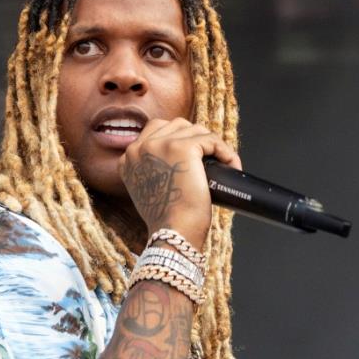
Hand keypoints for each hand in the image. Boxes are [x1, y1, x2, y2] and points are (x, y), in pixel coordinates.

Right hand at [118, 118, 240, 249]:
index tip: (194, 158)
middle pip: (176, 124)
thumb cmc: (166, 220)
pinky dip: (225, 152)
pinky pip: (211, 139)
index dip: (179, 140)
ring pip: (195, 130)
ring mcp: (159, 145)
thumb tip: (178, 161)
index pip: (155, 131)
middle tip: (208, 159)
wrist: (173, 233)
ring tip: (222, 164)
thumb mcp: (149, 190)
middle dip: (196, 138)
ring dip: (212, 145)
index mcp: (128, 158)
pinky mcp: (182, 147)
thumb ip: (153, 170)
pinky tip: (231, 165)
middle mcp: (139, 148)